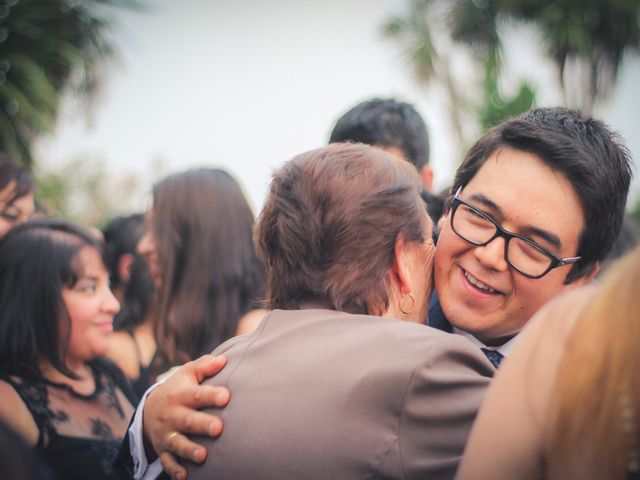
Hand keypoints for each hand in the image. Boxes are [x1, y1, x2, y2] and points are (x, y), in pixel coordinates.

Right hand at [143, 354, 229, 478]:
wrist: (149, 408)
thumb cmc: (178, 388)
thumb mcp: (187, 373)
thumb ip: (205, 366)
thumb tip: (223, 360)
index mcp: (180, 395)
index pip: (197, 395)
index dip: (211, 395)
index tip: (226, 397)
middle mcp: (172, 415)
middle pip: (187, 420)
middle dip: (202, 425)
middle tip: (219, 428)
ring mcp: (167, 433)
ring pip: (177, 443)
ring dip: (189, 450)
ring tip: (203, 456)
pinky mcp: (163, 449)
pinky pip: (167, 461)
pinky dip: (174, 469)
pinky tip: (185, 476)